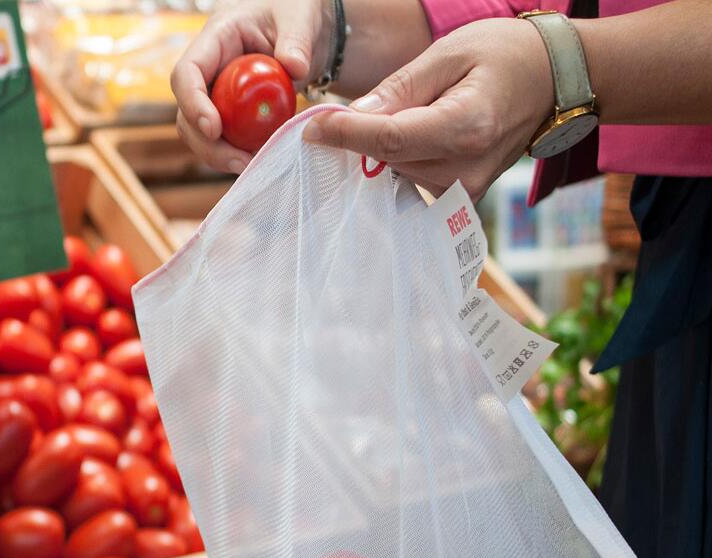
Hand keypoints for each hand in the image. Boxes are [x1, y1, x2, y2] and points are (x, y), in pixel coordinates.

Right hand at [171, 0, 327, 173]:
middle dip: (205, 143)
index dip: (193, 103)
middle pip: (186, 112)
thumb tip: (295, 68)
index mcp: (216, 39)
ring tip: (252, 165)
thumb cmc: (295, 12)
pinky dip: (237, 153)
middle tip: (238, 161)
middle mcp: (208, 69)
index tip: (214, 128)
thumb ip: (297, 41)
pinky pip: (224, 138)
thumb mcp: (300, 17)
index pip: (187, 73)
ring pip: (199, 132)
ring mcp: (216, 93)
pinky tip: (259, 160)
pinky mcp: (230, 112)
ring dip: (219, 155)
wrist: (304, 29)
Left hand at [303, 18, 554, 199]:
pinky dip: (395, 161)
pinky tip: (398, 139)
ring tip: (397, 114)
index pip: (389, 140)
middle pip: (387, 159)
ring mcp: (466, 188)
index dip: (345, 134)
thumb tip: (355, 114)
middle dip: (358, 137)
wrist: (554, 79)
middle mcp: (466, 167)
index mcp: (466, 127)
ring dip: (380, 149)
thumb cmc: (504, 55)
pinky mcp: (462, 196)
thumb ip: (400, 87)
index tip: (312, 127)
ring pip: (394, 173)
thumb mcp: (449, 52)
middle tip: (338, 115)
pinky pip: (410, 181)